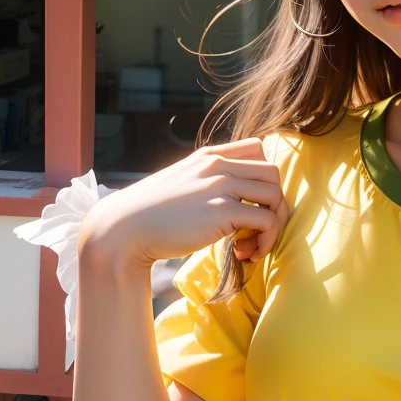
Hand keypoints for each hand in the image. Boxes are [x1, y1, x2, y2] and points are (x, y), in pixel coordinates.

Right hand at [78, 140, 286, 277]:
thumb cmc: (151, 213)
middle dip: (273, 203)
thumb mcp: (181, 181)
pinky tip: (244, 252)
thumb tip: (229, 195)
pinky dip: (265, 240)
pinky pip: (266, 221)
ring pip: (275, 195)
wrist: (124, 229)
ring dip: (273, 225)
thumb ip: (205, 179)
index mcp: (209, 155)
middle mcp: (218, 165)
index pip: (258, 147)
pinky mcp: (223, 211)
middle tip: (256, 229)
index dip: (262, 177)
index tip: (251, 202)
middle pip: (273, 174)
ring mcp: (221, 186)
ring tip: (251, 244)